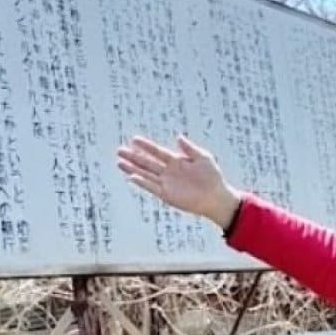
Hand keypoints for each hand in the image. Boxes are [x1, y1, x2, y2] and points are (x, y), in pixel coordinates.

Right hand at [116, 135, 240, 227]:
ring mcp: (166, 183)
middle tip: (119, 150)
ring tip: (119, 163)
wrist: (216, 197)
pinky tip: (132, 176)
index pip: (157, 151)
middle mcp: (168, 171)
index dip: (146, 146)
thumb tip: (178, 137)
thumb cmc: (212, 176)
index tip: (134, 139)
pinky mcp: (167, 195)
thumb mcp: (203, 158)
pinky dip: (142, 182)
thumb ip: (190, 148)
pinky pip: (152, 187)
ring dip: (133, 169)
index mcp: (176, 160)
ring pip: (145, 174)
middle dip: (133, 156)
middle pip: (147, 162)